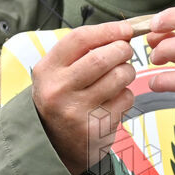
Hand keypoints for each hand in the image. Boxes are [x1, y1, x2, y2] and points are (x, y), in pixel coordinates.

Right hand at [31, 21, 136, 174]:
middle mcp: (58, 90)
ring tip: (121, 74)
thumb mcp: (57, 73)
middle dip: (122, 50)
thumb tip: (122, 31)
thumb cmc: (61, 100)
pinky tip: (115, 99)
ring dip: (128, 71)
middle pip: (102, 58)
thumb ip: (82, 51)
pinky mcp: (96, 128)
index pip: (80, 39)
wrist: (53, 145)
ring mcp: (77, 111)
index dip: (108, 30)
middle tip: (126, 51)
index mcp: (47, 70)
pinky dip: (126, 95)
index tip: (126, 29)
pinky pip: (125, 99)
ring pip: (118, 78)